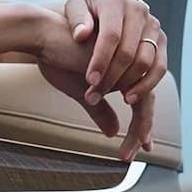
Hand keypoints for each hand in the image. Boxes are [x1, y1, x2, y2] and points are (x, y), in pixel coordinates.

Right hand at [38, 62, 154, 161]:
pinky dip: (124, 115)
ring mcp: (126, 61)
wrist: (45, 36)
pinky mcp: (119, 61)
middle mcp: (129, 65)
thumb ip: (99, 109)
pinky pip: (131, 91)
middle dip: (141, 131)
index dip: (142, 124)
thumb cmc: (59, 59)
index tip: (143, 147)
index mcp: (123, 70)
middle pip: (146, 101)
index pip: (141, 99)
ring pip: (143, 100)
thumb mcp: (82, 92)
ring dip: (135, 129)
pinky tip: (114, 132)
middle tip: (132, 155)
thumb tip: (113, 132)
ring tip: (123, 150)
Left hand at [63, 0, 167, 105]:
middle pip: (129, 51)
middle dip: (111, 77)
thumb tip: (82, 34)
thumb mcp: (73, 8)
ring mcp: (152, 25)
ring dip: (130, 84)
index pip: (111, 34)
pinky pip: (160, 66)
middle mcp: (138, 10)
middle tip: (93, 95)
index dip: (101, 60)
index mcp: (115, 1)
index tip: (90, 80)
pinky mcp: (161, 40)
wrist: (104, 6)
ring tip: (113, 99)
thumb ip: (76, 19)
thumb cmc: (84, 11)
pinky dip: (147, 84)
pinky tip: (130, 97)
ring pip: (147, 60)